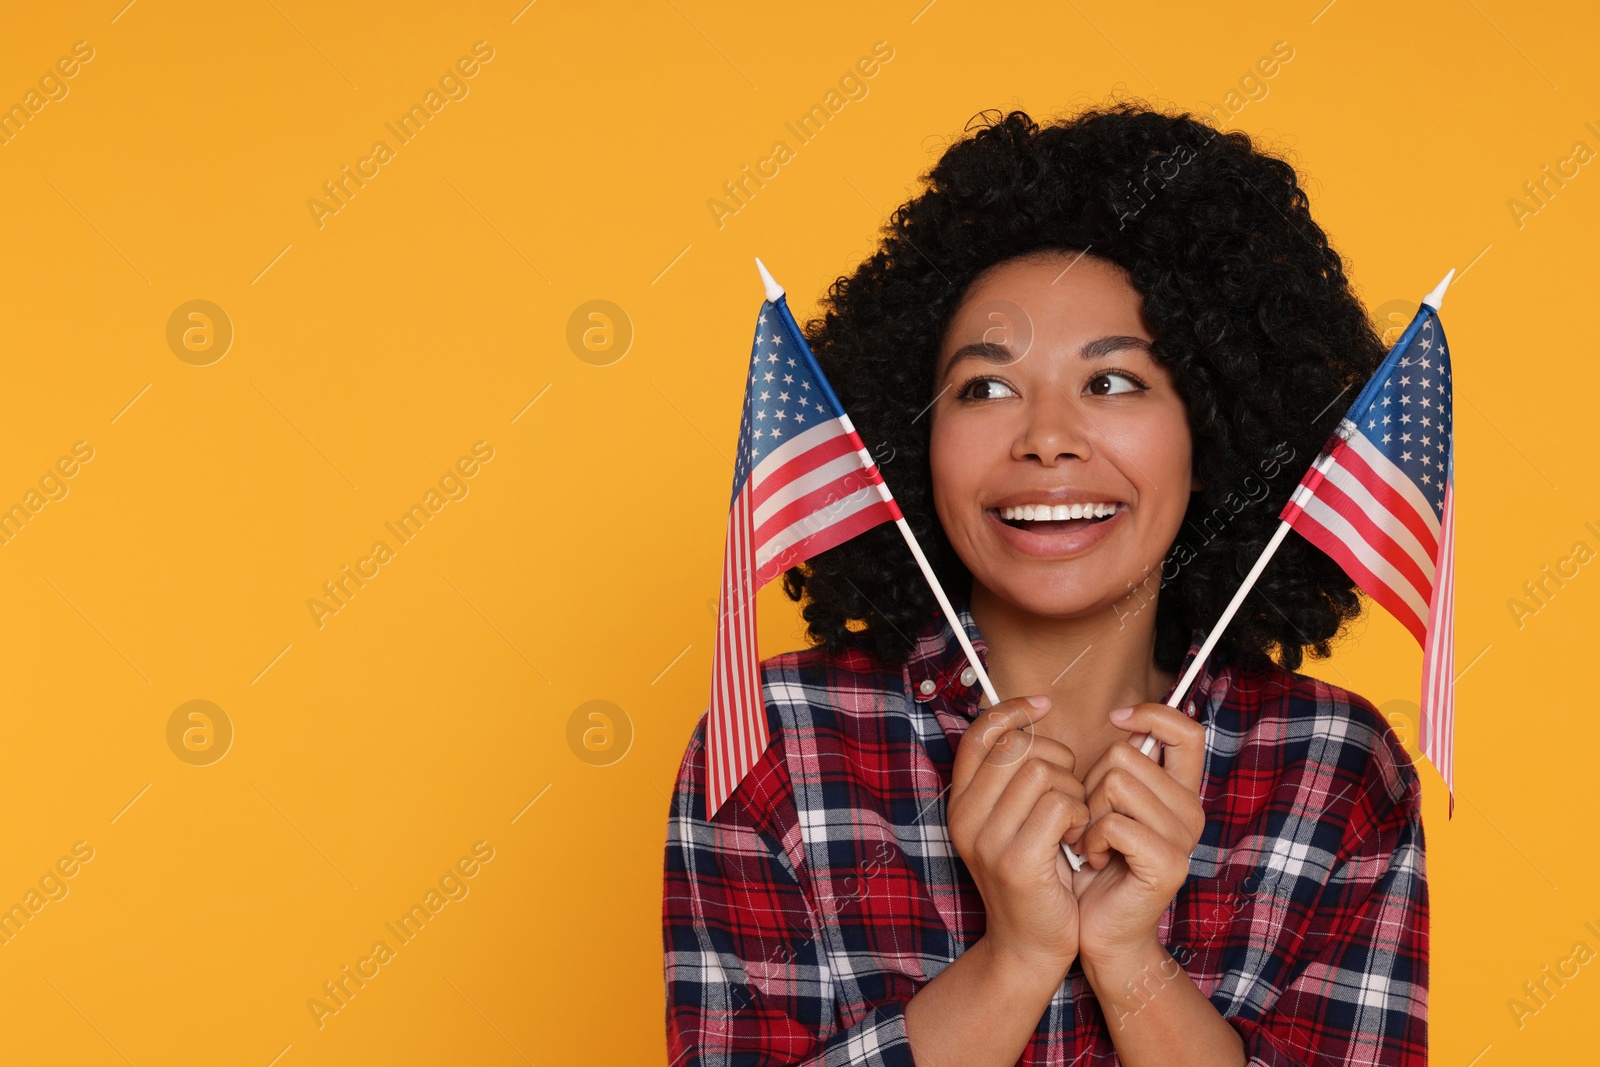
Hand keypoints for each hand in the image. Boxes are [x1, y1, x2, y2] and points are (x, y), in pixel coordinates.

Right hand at [947, 695, 1089, 980]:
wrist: (1028, 948)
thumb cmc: (1034, 876)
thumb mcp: (1010, 822)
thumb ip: (1012, 777)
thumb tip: (1029, 716)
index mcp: (960, 803)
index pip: (980, 733)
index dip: (1012, 710)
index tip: (1043, 706)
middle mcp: (965, 818)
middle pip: (1019, 748)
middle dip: (1058, 760)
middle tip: (1070, 796)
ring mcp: (987, 841)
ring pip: (1042, 772)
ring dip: (1073, 791)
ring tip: (1075, 822)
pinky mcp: (1017, 862)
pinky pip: (1060, 805)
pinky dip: (1081, 816)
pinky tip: (1080, 839)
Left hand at [1071, 702, 1206, 968]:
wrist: (1098, 928)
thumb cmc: (1094, 860)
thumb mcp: (1105, 803)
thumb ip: (1119, 767)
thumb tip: (1119, 718)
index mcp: (1179, 791)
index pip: (1185, 731)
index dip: (1150, 715)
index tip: (1115, 720)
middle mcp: (1190, 810)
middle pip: (1125, 754)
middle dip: (1091, 784)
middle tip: (1093, 823)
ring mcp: (1183, 838)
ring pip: (1116, 783)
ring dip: (1088, 813)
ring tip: (1093, 842)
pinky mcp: (1168, 863)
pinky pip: (1115, 823)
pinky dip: (1092, 839)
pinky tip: (1096, 858)